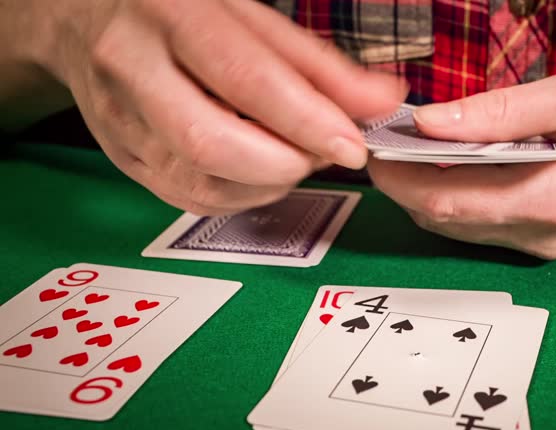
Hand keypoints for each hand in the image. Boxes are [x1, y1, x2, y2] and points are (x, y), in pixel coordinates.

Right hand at [40, 0, 406, 214]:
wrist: (85, 18)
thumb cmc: (180, 13)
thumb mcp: (251, 17)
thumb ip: (319, 64)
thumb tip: (384, 102)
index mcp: (172, 14)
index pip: (246, 80)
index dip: (307, 121)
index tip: (353, 144)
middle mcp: (134, 68)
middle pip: (214, 144)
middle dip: (288, 162)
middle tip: (326, 151)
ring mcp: (121, 121)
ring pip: (204, 183)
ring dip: (271, 183)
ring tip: (295, 153)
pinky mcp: (123, 159)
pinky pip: (192, 200)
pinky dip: (244, 196)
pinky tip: (261, 170)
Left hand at [368, 71, 555, 258]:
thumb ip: (502, 112)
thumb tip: (433, 122)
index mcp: (553, 200)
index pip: (451, 201)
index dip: (401, 177)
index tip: (372, 146)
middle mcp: (540, 237)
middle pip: (444, 218)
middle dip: (402, 182)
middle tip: (380, 141)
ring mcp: (537, 248)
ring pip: (455, 226)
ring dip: (422, 189)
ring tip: (405, 148)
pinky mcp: (536, 246)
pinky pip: (477, 226)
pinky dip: (450, 196)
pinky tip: (444, 164)